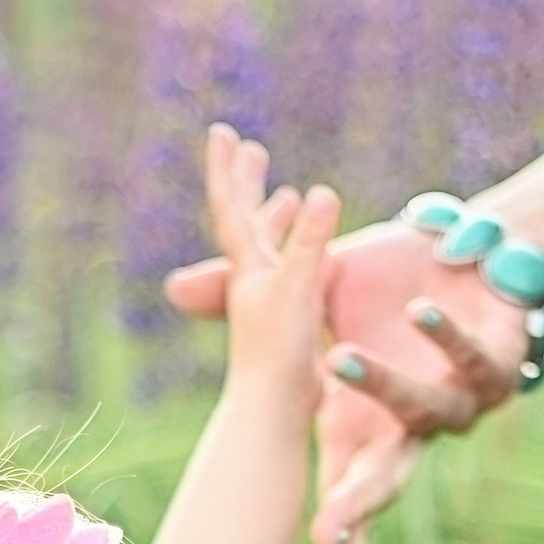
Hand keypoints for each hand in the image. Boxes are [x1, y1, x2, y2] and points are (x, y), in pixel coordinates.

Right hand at [167, 216, 535, 543]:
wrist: (470, 254)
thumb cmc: (383, 286)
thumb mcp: (307, 293)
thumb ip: (243, 294)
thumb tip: (175, 290)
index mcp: (362, 430)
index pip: (344, 500)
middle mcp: (409, 431)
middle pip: (383, 482)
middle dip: (355, 507)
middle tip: (326, 530)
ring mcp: (457, 403)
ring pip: (421, 410)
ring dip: (380, 386)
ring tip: (338, 359)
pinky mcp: (499, 366)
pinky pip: (470, 358)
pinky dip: (444, 339)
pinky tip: (420, 315)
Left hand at [202, 123, 342, 417]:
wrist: (276, 413)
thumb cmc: (282, 355)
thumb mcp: (300, 289)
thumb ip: (310, 243)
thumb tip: (320, 191)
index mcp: (249, 268)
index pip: (232, 208)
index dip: (227, 169)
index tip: (221, 130)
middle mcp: (255, 281)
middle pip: (247, 221)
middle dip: (249, 184)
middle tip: (250, 148)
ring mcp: (274, 302)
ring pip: (273, 247)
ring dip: (278, 218)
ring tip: (286, 195)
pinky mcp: (295, 323)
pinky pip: (299, 273)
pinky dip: (307, 253)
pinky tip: (322, 254)